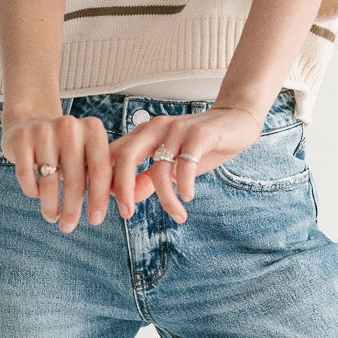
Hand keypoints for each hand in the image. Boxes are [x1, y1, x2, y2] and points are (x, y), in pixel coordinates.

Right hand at [0, 112, 119, 232]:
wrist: (28, 125)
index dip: (99, 198)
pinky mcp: (20, 138)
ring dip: (51, 206)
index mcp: (93, 129)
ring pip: (49, 181)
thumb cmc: (66, 149)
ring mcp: (43, 130)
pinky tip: (37, 195)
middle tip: (68, 227)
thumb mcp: (87, 155)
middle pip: (75, 179)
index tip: (96, 220)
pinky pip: (27, 175)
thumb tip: (117, 208)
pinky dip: (33, 190)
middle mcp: (70, 126)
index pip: (101, 170)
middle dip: (72, 209)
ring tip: (52, 217)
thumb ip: (101, 175)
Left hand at [107, 105, 264, 224]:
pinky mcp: (200, 133)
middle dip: (121, 189)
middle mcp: (156, 128)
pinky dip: (184, 185)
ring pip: (160, 168)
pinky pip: (185, 165)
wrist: (236, 122)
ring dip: (166, 199)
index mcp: (143, 134)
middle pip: (125, 157)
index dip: (102, 180)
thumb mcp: (171, 165)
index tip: (101, 207)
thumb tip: (126, 198)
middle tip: (126, 215)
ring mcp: (177, 129)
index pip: (113, 155)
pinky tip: (188, 196)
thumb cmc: (200, 146)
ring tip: (178, 215)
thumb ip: (147, 179)